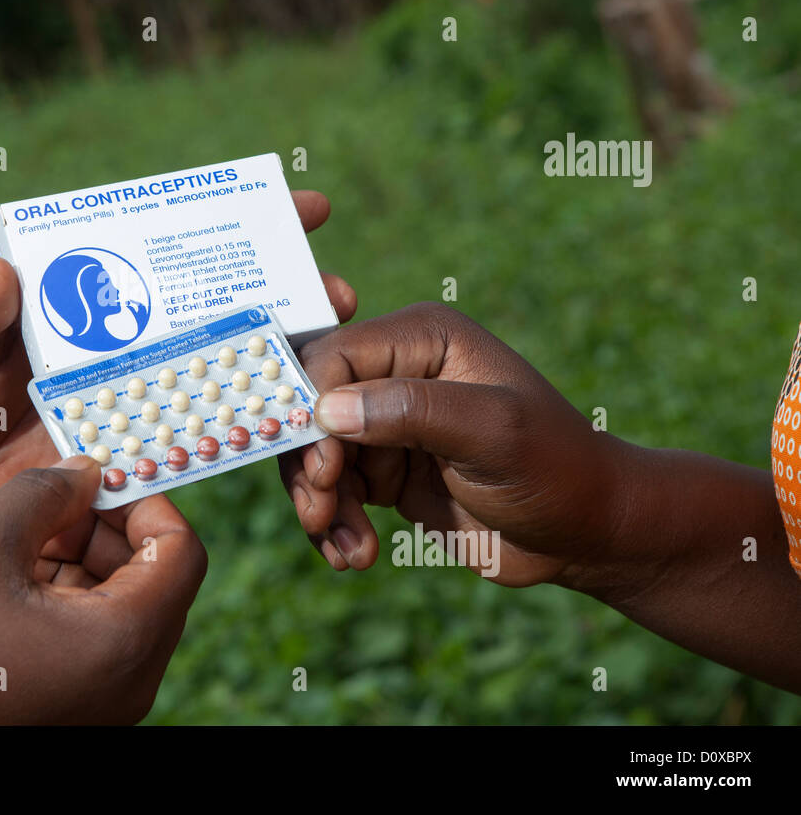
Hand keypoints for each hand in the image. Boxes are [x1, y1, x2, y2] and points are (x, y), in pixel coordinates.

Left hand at [0, 191, 357, 583]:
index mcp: (93, 303)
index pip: (165, 250)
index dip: (226, 224)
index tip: (292, 205)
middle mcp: (130, 343)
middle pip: (216, 305)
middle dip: (283, 288)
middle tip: (333, 287)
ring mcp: (143, 397)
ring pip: (224, 367)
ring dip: (283, 355)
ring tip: (332, 347)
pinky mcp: (145, 456)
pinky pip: (202, 436)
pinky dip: (244, 425)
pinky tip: (291, 420)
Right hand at [0, 456, 207, 723]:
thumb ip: (46, 491)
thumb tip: (87, 472)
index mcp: (122, 642)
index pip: (181, 552)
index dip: (145, 501)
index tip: (98, 477)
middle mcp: (126, 685)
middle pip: (155, 582)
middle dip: (109, 530)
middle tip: (55, 500)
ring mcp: (99, 708)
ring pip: (121, 612)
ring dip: (83, 563)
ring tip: (22, 537)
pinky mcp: (68, 716)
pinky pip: (91, 645)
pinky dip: (65, 602)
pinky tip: (10, 580)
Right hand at [280, 302, 634, 586]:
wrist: (587, 534)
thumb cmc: (556, 469)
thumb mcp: (495, 433)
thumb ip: (414, 411)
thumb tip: (327, 410)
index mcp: (423, 339)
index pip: (334, 355)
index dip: (311, 407)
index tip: (322, 465)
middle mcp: (397, 373)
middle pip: (310, 407)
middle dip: (308, 464)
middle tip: (321, 511)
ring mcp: (388, 423)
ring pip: (313, 455)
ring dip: (319, 504)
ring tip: (349, 550)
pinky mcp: (385, 469)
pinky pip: (331, 491)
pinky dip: (333, 525)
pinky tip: (354, 556)